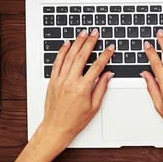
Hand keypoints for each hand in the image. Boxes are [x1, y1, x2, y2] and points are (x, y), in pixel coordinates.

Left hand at [38, 29, 114, 149]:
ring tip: (83, 34)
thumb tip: (108, 74)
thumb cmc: (75, 120)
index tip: (110, 48)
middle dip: (90, 42)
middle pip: (82, 56)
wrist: (56, 127)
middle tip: (95, 33)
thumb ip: (101, 87)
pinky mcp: (52, 80)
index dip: (105, 55)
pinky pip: (57, 62)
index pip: (97, 66)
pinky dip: (62, 51)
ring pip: (69, 56)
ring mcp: (60, 80)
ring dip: (77, 43)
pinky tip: (67, 44)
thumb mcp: (94, 106)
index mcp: (82, 88)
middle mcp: (70, 82)